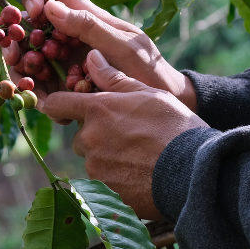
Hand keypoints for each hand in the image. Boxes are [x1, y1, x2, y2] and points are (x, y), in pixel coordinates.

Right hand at [18, 0, 197, 111]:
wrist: (163, 103)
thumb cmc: (149, 69)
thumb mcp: (123, 46)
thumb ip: (89, 26)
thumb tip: (50, 8)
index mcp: (87, 17)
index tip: (32, 16)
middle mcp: (72, 36)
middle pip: (32, 29)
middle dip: (18, 42)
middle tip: (16, 59)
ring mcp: (68, 61)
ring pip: (32, 60)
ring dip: (27, 74)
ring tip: (35, 90)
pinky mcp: (67, 86)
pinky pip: (45, 87)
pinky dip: (43, 98)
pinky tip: (53, 108)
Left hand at [40, 50, 207, 219]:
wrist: (193, 172)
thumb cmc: (174, 127)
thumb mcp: (149, 94)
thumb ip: (114, 78)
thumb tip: (92, 57)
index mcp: (98, 110)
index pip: (56, 104)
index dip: (61, 105)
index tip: (69, 109)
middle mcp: (89, 138)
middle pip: (80, 135)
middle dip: (97, 134)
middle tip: (129, 136)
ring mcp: (94, 167)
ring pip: (92, 159)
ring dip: (108, 157)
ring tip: (140, 156)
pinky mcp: (103, 191)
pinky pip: (103, 182)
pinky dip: (117, 178)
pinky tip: (141, 174)